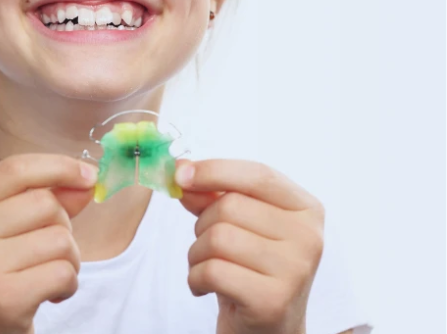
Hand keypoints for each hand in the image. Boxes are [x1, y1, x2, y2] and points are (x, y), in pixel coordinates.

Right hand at [0, 153, 96, 333]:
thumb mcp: (5, 231)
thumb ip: (42, 200)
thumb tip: (86, 179)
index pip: (15, 170)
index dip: (58, 166)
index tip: (88, 175)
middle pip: (45, 203)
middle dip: (63, 226)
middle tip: (46, 253)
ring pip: (60, 238)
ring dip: (69, 260)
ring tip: (46, 276)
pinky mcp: (3, 297)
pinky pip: (63, 272)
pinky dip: (68, 285)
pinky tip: (48, 296)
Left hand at [176, 159, 323, 333]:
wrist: (266, 327)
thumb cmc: (249, 268)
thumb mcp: (235, 225)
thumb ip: (211, 195)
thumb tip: (181, 171)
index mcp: (306, 209)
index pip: (258, 175)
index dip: (214, 170)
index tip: (181, 175)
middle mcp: (309, 237)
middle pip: (230, 207)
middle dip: (202, 224)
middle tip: (208, 246)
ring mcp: (296, 270)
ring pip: (218, 238)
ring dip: (197, 254)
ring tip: (209, 267)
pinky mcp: (273, 300)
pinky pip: (213, 271)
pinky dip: (196, 278)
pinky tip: (206, 287)